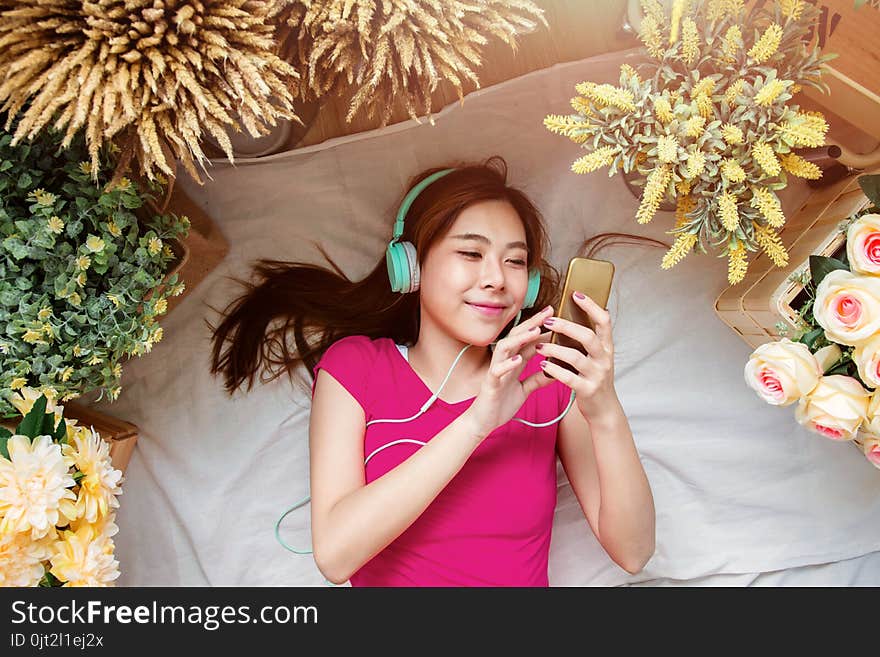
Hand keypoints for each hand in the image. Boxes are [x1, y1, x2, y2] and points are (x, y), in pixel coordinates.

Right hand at [465, 305, 557, 439]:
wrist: (482, 422)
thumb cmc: (500, 405)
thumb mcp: (524, 390)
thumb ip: (537, 379)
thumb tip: (555, 371)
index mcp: (513, 362)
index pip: (527, 340)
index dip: (541, 328)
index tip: (556, 316)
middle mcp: (504, 362)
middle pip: (516, 337)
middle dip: (532, 324)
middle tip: (548, 312)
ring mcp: (496, 371)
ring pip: (505, 348)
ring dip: (520, 339)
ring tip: (535, 331)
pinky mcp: (490, 384)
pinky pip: (497, 371)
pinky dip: (507, 364)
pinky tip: (518, 359)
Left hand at [536, 291, 617, 419]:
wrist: (603, 409)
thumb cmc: (595, 378)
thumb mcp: (597, 357)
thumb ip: (589, 340)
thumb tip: (576, 314)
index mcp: (607, 347)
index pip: (604, 321)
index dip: (591, 306)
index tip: (576, 294)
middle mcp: (605, 359)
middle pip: (588, 337)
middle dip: (566, 326)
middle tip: (548, 321)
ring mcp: (597, 375)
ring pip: (575, 357)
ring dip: (554, 349)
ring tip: (538, 345)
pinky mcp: (587, 390)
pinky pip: (569, 378)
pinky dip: (554, 370)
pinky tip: (543, 365)